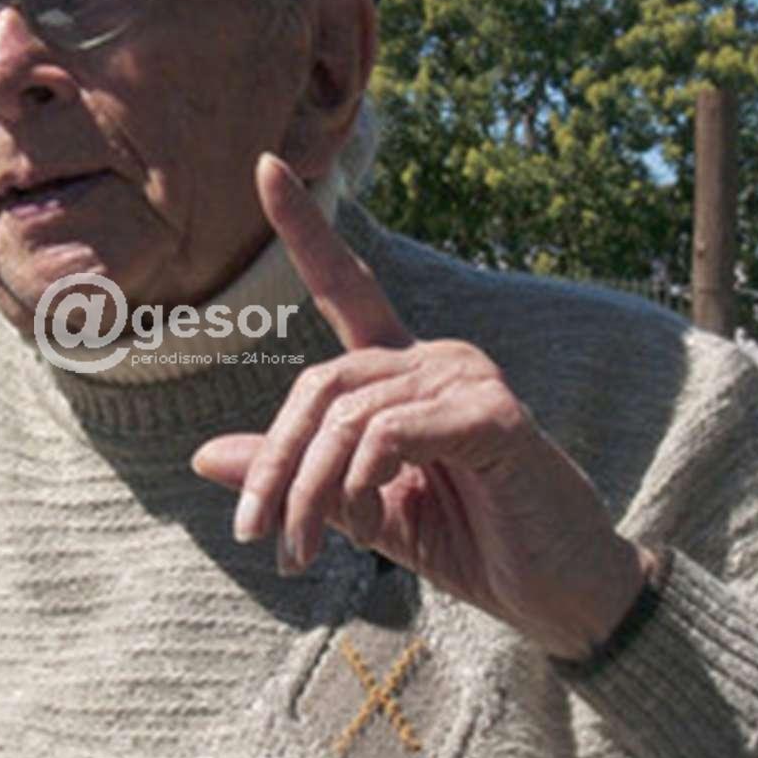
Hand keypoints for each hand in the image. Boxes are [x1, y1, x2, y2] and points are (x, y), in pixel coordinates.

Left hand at [191, 154, 653, 659]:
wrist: (556, 590)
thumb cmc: (466, 540)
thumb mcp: (359, 510)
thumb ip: (294, 478)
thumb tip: (201, 454)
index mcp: (403, 370)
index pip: (345, 285)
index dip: (303, 228)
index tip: (265, 167)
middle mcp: (435, 357)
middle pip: (319, 383)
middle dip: (275, 463)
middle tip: (252, 534)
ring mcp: (469, 378)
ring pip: (348, 416)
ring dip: (311, 491)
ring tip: (301, 552)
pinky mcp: (496, 416)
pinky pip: (395, 431)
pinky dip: (363, 479)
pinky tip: (369, 519)